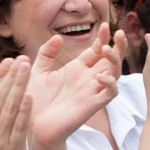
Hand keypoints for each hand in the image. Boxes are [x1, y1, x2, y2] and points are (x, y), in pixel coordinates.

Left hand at [26, 27, 122, 148]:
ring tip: (108, 49)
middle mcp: (87, 80)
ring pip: (114, 74)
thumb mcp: (37, 72)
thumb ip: (46, 54)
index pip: (96, 51)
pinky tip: (101, 76)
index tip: (102, 25)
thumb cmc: (33, 100)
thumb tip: (57, 38)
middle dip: (118, 46)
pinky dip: (110, 84)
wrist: (29, 125)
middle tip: (120, 33)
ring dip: (115, 61)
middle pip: (111, 60)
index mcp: (76, 70)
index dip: (102, 38)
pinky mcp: (91, 105)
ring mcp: (91, 92)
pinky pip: (109, 94)